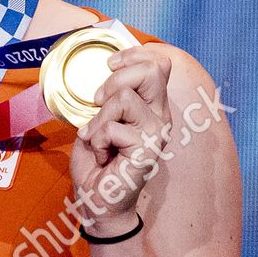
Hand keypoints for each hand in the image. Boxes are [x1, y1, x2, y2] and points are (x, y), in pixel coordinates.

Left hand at [69, 45, 174, 228]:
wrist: (98, 200)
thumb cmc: (98, 163)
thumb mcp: (98, 121)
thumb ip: (108, 99)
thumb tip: (106, 73)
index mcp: (151, 106)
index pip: (158, 64)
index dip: (133, 56)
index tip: (110, 65)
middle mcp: (160, 117)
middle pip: (152, 71)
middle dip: (116, 80)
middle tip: (99, 102)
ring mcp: (156, 133)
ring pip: (124, 99)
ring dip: (99, 119)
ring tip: (99, 139)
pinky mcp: (147, 150)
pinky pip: (112, 128)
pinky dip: (98, 139)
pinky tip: (103, 154)